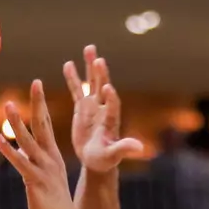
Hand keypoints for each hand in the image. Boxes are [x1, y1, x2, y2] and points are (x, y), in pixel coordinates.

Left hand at [0, 81, 79, 208]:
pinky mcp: (35, 182)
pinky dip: (9, 151)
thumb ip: (32, 164)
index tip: (38, 85)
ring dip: (18, 122)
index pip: (47, 125)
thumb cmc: (55, 207)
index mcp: (53, 156)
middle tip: (36, 82)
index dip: (42, 104)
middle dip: (39, 103)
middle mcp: (50, 159)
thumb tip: (20, 153)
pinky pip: (20, 163)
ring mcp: (43, 169)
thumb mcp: (44, 180)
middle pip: (43, 125)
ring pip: (28, 141)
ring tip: (9, 105)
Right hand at [62, 46, 143, 174]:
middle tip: (99, 59)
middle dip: (101, 74)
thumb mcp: (114, 155)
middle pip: (103, 87)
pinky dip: (73, 78)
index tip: (108, 88)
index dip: (111, 98)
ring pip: (92, 83)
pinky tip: (68, 63)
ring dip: (90, 67)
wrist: (96, 160)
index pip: (113, 106)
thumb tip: (140, 148)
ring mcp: (94, 106)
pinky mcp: (83, 108)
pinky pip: (78, 90)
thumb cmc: (106, 159)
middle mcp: (104, 109)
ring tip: (89, 48)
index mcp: (111, 120)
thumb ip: (124, 149)